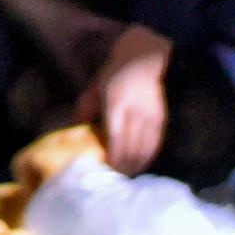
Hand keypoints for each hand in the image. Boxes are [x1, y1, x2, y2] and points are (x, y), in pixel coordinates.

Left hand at [77, 24, 171, 174]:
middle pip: (131, 148)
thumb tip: (73, 130)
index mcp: (116, 105)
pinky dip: (147, 157)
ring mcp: (150, 116)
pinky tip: (140, 165)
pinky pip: (155, 144)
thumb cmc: (114, 74)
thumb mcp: (94, 89)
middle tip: (113, 177)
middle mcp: (135, 112)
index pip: (115, 138)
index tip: (104, 168)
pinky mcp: (161, 119)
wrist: (143, 58)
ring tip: (125, 175)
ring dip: (135, 165)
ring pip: (144, 149)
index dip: (111, 157)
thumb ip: (85, 110)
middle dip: (122, 166)